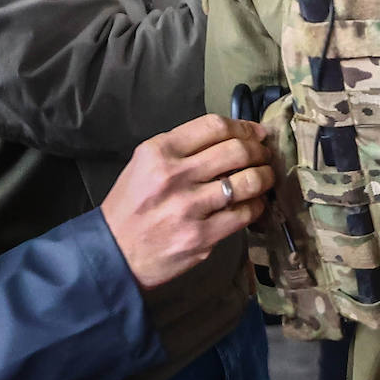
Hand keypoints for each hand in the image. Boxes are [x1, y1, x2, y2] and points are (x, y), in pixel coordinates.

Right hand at [102, 114, 274, 288]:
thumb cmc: (131, 206)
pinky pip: (244, 214)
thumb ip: (182, 149)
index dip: (243, 126)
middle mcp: (174, 175)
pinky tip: (253, 203)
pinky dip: (256, 205)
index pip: (213, 126)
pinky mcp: (201, 237)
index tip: (256, 133)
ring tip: (266, 177)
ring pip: (247, 181)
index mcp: (158, 151)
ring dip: (265, 176)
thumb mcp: (144, 164)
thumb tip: (232, 139)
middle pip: (237, 150)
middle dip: (259, 151)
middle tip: (264, 156)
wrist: (113, 253)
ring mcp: (189, 208)